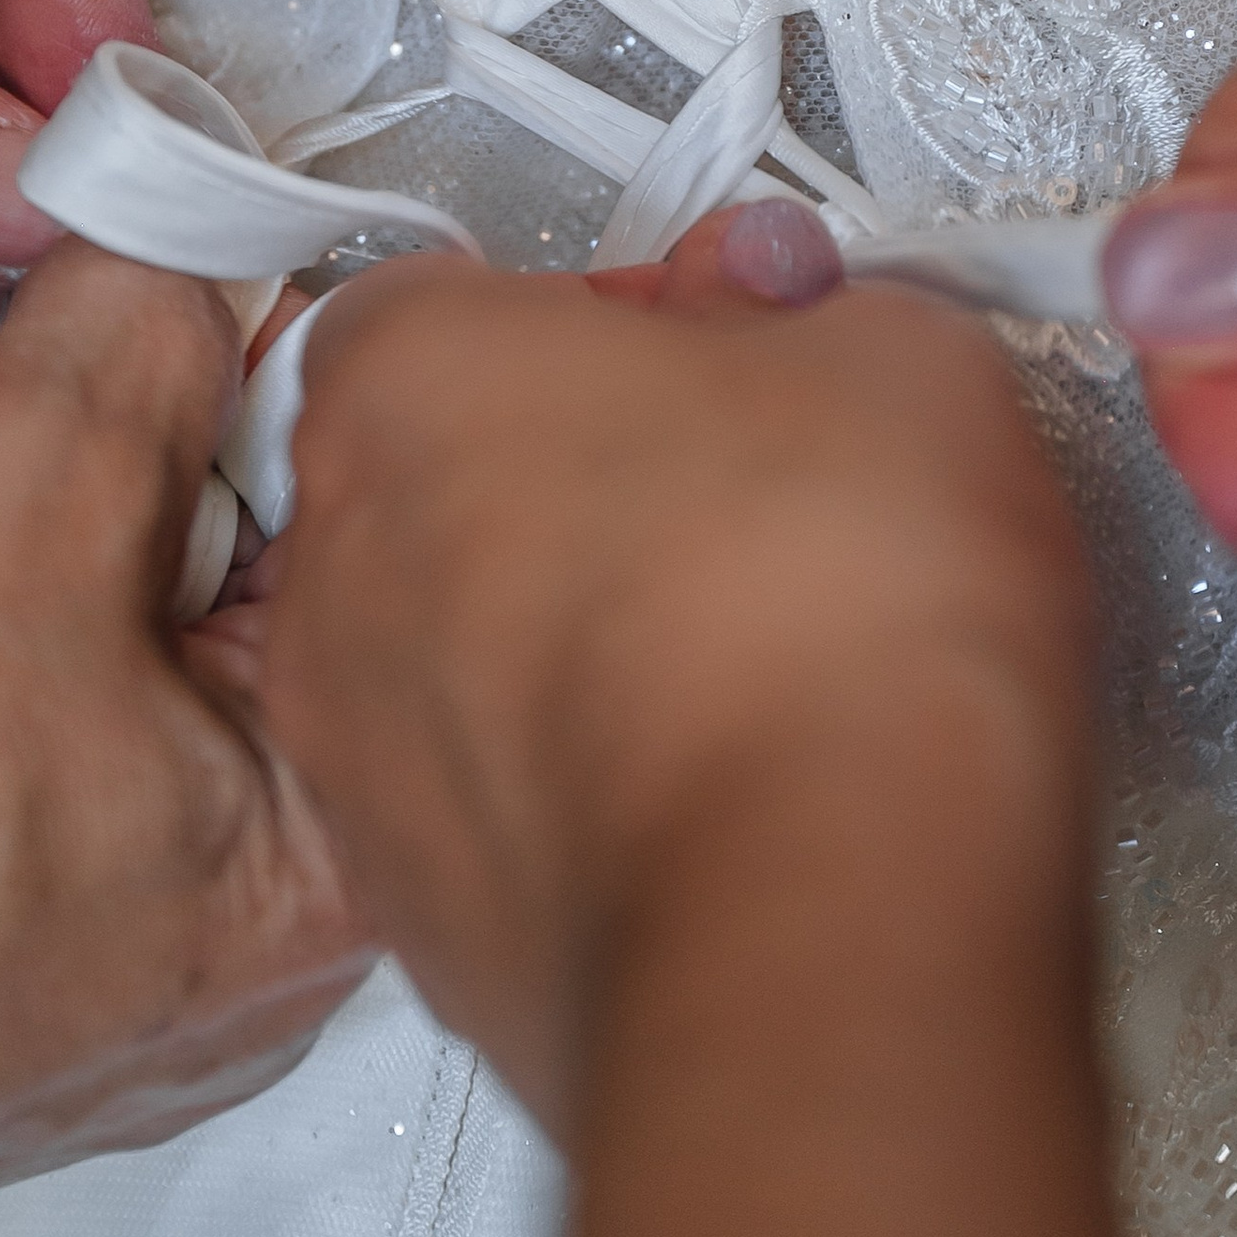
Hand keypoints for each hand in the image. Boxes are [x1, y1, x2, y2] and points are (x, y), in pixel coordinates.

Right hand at [0, 241, 368, 1236]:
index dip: (240, 386)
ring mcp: (119, 997)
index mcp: (341, 858)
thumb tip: (190, 252)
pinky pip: (16, 788)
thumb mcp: (9, 485)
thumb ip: (139, 331)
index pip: (363, 529)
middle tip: (0, 464)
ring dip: (22, 586)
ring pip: (119, 690)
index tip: (142, 334)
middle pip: (248, 611)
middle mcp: (258, 960)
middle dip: (122, 489)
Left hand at [263, 208, 1094, 1132]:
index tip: (730, 356)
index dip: (610, 325)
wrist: (823, 932)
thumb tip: (792, 317)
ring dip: (589, 655)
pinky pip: (504, 821)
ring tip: (768, 676)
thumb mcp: (894, 360)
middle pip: (452, 484)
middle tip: (759, 506)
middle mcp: (341, 568)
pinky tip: (742, 805)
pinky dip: (599, 807)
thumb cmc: (829, 630)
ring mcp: (363, 764)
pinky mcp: (426, 926)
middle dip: (592, 490)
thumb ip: (810, 314)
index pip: (462, 304)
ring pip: (468, 664)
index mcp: (410, 381)